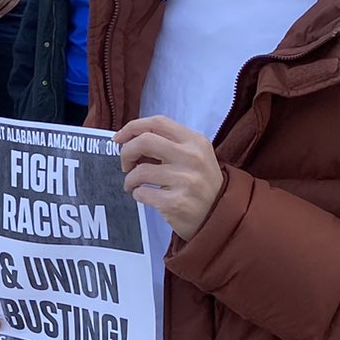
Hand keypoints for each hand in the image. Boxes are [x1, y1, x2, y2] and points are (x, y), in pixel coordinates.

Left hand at [117, 115, 224, 240]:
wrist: (221, 216)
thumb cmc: (200, 184)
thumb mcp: (193, 156)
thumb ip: (168, 145)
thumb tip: (130, 140)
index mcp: (195, 141)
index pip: (158, 122)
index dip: (133, 127)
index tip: (119, 138)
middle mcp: (193, 157)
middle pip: (145, 141)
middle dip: (126, 152)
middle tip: (126, 164)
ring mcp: (186, 180)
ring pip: (140, 171)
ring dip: (130, 179)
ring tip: (134, 185)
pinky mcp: (177, 202)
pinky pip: (142, 193)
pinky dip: (137, 194)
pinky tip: (146, 196)